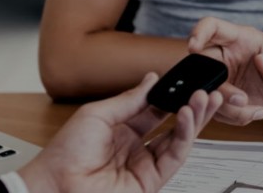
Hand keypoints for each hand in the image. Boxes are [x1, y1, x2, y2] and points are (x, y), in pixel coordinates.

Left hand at [16, 72, 223, 192]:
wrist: (56, 184)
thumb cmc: (65, 153)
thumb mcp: (98, 114)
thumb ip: (130, 100)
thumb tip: (151, 80)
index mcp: (121, 128)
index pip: (155, 109)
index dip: (172, 95)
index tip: (187, 80)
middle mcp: (135, 146)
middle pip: (171, 123)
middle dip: (191, 106)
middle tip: (206, 89)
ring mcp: (143, 164)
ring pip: (179, 140)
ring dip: (194, 118)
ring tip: (204, 98)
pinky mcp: (151, 181)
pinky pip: (174, 156)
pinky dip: (184, 135)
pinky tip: (187, 116)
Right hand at [187, 17, 262, 125]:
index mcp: (239, 38)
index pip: (212, 26)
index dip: (198, 32)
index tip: (193, 46)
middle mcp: (225, 55)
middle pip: (202, 64)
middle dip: (218, 87)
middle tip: (242, 100)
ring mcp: (221, 76)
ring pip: (207, 92)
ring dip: (229, 108)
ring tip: (257, 110)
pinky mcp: (221, 96)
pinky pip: (216, 109)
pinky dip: (233, 117)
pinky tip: (254, 113)